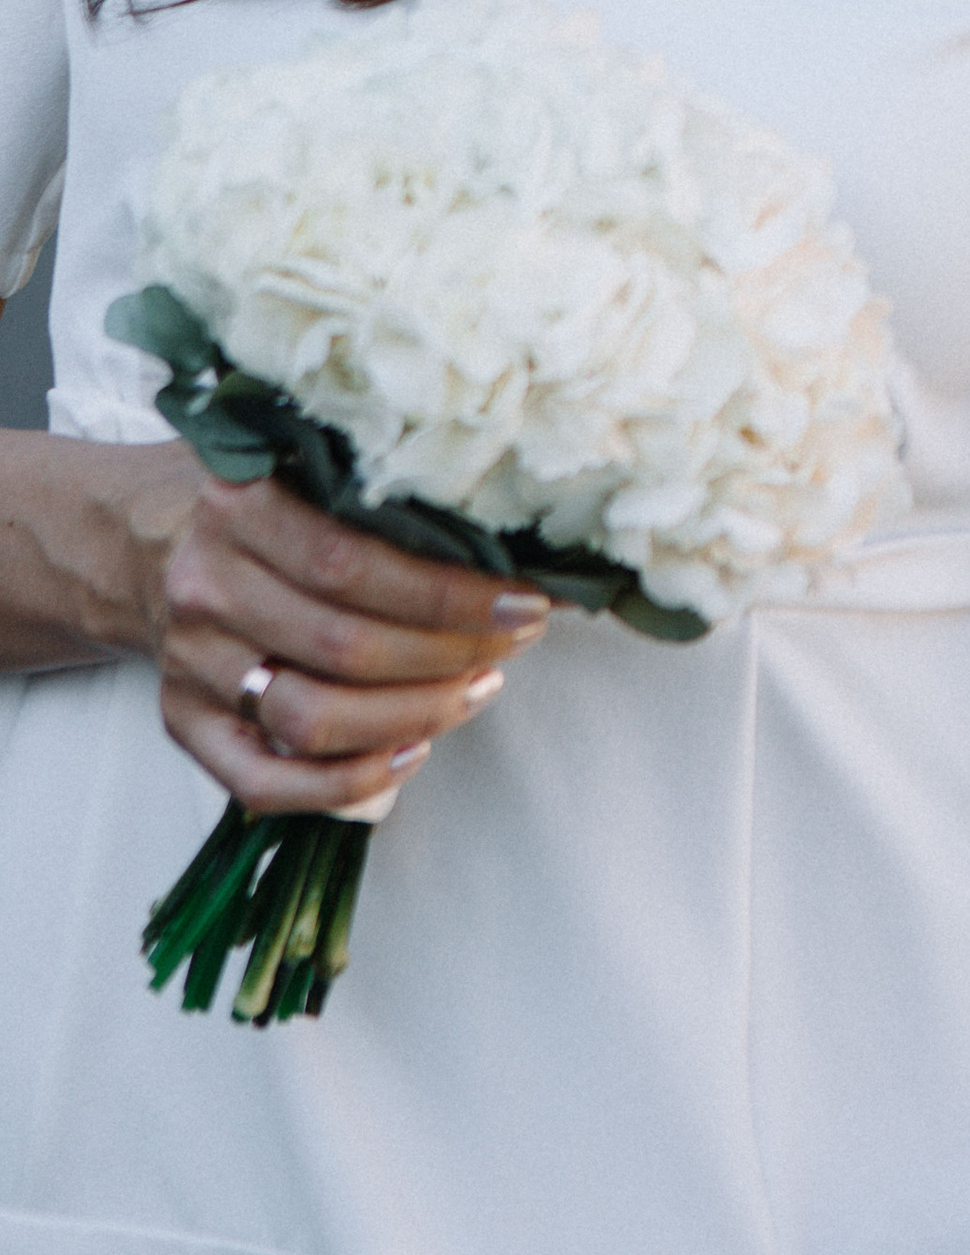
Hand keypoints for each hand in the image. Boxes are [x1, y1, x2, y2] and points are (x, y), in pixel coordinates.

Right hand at [149, 463, 548, 815]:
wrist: (160, 543)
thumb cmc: (277, 506)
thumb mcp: (314, 471)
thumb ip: (389, 498)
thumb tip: (516, 541)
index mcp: (239, 503)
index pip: (353, 564)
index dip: (449, 595)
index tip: (524, 604)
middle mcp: (206, 583)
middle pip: (343, 646)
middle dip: (447, 655)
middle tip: (512, 646)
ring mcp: (191, 660)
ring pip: (312, 717)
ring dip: (413, 715)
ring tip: (479, 689)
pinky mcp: (180, 722)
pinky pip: (264, 783)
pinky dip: (350, 781)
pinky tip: (415, 752)